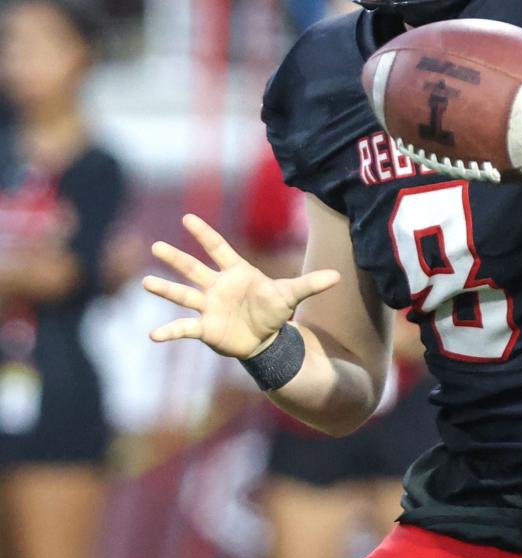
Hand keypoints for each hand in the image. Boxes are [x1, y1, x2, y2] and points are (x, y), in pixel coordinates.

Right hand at [143, 213, 339, 357]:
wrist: (264, 338)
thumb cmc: (273, 310)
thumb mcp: (291, 295)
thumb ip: (311, 284)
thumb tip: (339, 276)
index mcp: (236, 272)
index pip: (218, 249)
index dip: (204, 235)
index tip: (188, 218)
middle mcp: (217, 286)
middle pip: (194, 268)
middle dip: (176, 258)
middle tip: (157, 246)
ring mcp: (208, 306)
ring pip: (183, 294)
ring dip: (165, 289)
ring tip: (146, 281)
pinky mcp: (204, 328)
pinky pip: (184, 328)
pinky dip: (169, 332)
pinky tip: (153, 336)